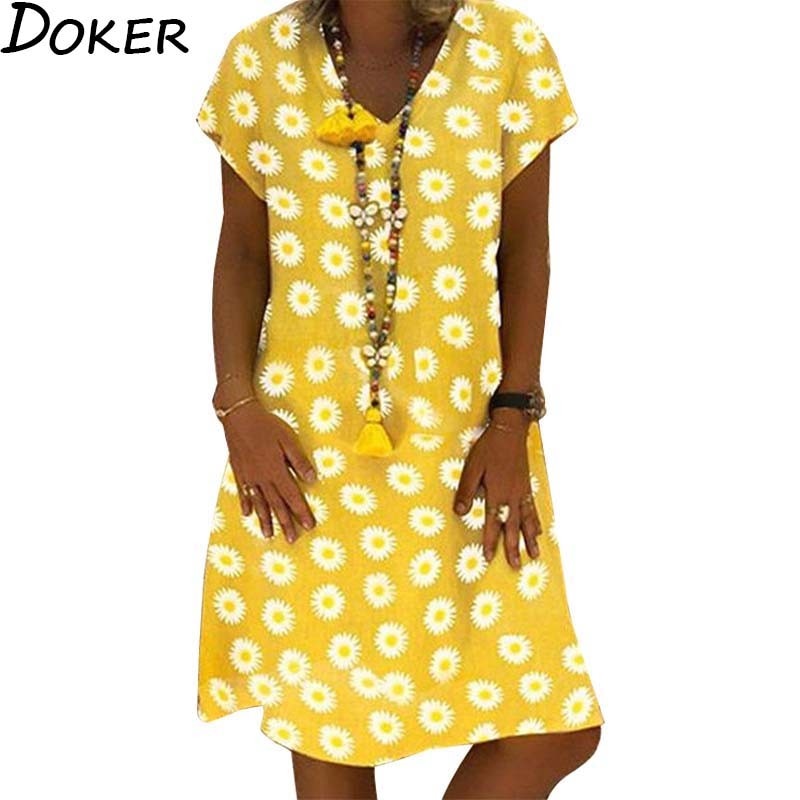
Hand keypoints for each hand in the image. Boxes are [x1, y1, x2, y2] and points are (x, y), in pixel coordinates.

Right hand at [221, 399, 316, 542]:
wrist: (239, 417)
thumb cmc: (267, 426)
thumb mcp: (288, 439)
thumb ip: (299, 460)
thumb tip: (312, 479)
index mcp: (276, 471)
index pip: (292, 497)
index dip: (301, 512)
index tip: (309, 526)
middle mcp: (262, 478)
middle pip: (276, 505)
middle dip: (285, 523)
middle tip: (292, 540)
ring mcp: (249, 477)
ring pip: (259, 503)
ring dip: (265, 520)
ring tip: (269, 536)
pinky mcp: (239, 472)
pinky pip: (243, 493)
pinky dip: (246, 504)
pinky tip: (247, 515)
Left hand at [452, 412, 541, 568]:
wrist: (510, 430)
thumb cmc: (488, 447)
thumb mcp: (472, 467)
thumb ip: (467, 490)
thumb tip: (460, 511)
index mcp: (497, 492)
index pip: (493, 522)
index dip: (491, 540)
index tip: (490, 557)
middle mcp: (512, 496)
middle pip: (513, 526)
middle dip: (513, 547)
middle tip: (516, 566)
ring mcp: (522, 492)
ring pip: (527, 521)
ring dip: (529, 539)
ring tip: (534, 555)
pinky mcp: (527, 486)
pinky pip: (533, 509)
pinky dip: (536, 522)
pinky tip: (539, 531)